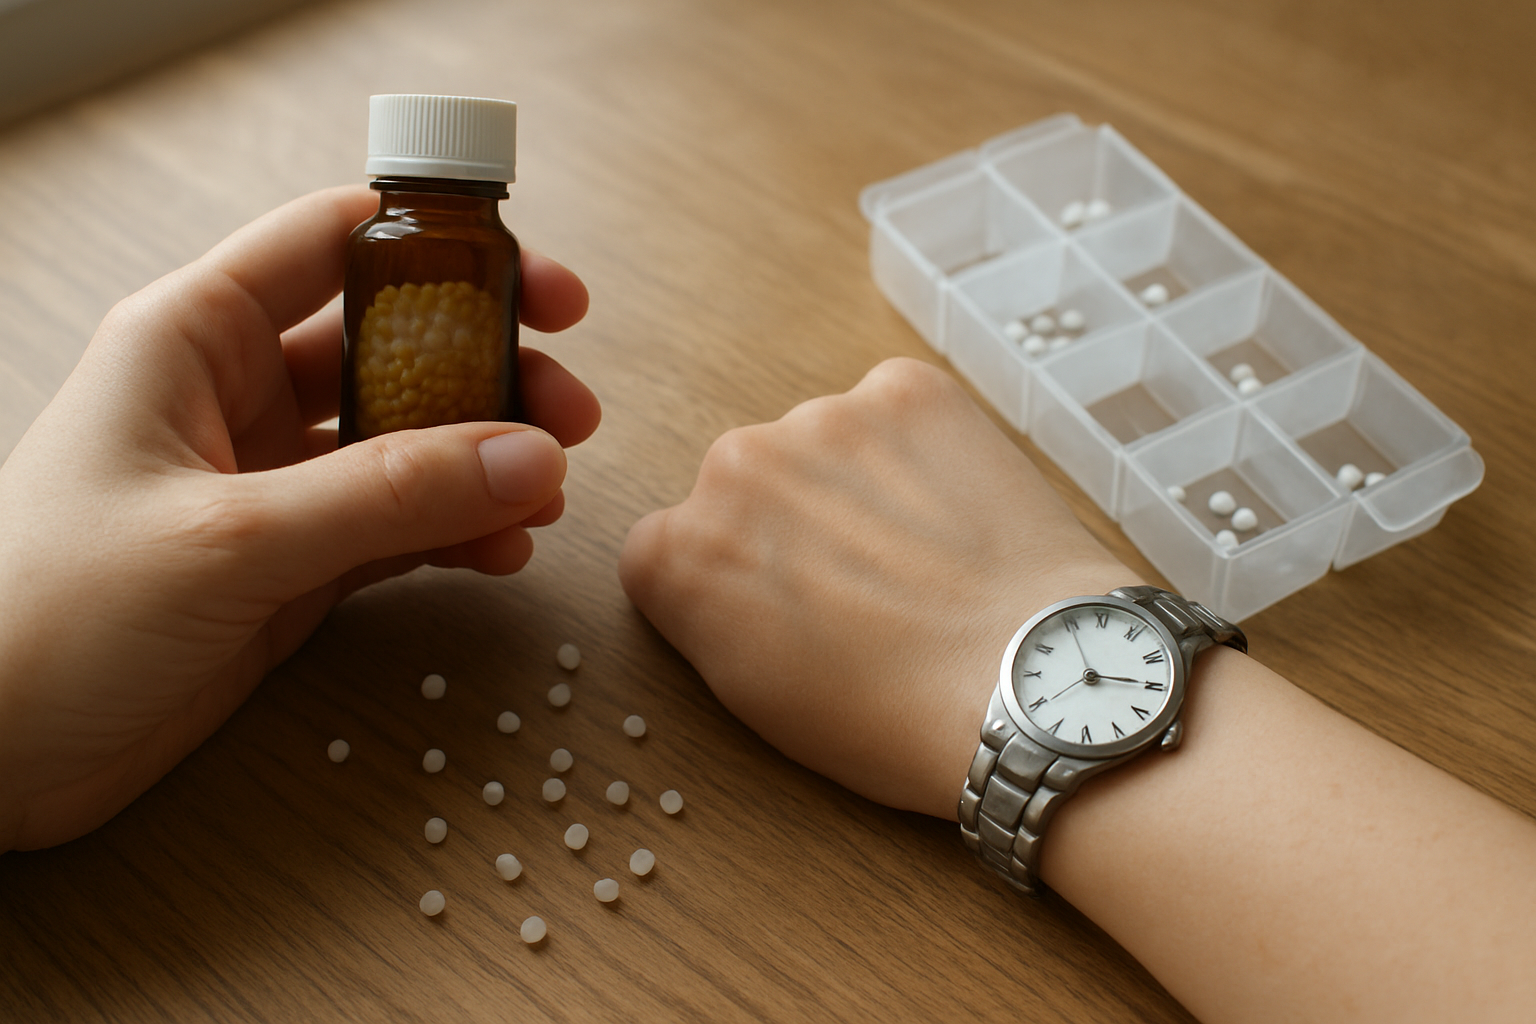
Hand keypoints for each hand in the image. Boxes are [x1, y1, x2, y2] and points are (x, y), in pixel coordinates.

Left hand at [0, 186, 599, 850]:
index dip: (441, 245)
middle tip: (568, 405)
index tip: (536, 280)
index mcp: (195, 339)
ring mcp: (269, 485)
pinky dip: (458, 533)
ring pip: (407, 444)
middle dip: (489, 370)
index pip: (332, 244)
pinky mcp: (290, 564)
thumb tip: (527, 456)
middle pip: (394, 348)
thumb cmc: (45, 614)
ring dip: (485, 460)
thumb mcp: (231, 538)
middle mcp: (237, 398)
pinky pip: (399, 526)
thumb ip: (389, 494)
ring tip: (551, 486)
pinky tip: (502, 550)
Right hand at [620, 358, 1138, 818]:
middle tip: (861, 588)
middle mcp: (731, 464)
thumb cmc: (893, 719)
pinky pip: (891, 409)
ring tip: (922, 556)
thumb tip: (715, 571)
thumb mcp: (753, 698)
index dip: (731, 585)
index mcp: (676, 551)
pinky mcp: (907, 389)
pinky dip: (916, 447)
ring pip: (821, 445)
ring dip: (852, 484)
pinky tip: (955, 512)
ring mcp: (822, 417)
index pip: (673, 545)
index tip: (780, 615)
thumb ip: (704, 613)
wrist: (1027, 686)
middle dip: (789, 525)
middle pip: (747, 486)